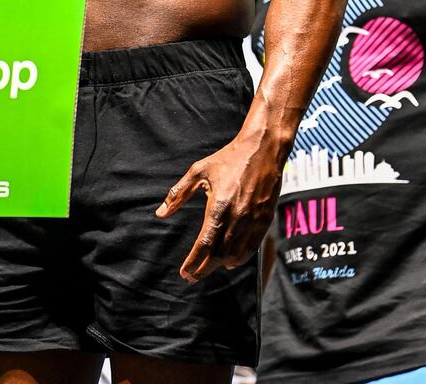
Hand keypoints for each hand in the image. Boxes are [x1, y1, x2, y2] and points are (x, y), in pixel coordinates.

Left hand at [156, 136, 281, 281]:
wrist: (263, 150)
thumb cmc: (228, 158)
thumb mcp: (199, 171)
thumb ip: (179, 193)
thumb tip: (161, 213)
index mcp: (218, 206)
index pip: (204, 244)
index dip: (193, 262)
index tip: (184, 273)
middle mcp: (236, 217)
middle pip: (219, 254)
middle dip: (204, 269)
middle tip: (191, 276)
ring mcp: (253, 221)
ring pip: (235, 255)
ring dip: (220, 265)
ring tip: (207, 268)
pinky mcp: (265, 221)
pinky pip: (251, 248)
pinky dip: (239, 258)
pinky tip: (230, 261)